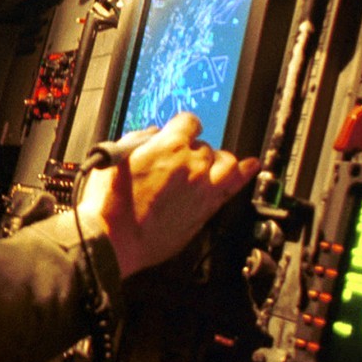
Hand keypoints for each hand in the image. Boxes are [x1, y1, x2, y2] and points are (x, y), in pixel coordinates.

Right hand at [76, 112, 260, 277]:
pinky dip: (245, 173)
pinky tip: (251, 166)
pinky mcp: (206, 211)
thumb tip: (153, 137)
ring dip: (219, 160)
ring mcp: (204, 188)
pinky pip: (234, 187)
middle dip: (192, 150)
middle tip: (179, 162)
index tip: (180, 132)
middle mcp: (193, 164)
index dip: (183, 127)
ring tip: (211, 165)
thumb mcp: (116, 158)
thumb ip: (141, 142)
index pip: (189, 122)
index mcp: (170, 145)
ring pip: (227, 163)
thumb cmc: (109, 202)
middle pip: (205, 146)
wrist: (113, 239)